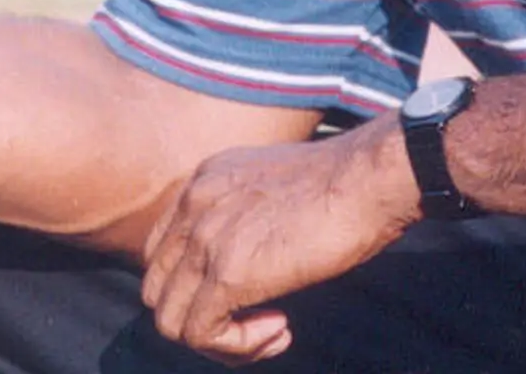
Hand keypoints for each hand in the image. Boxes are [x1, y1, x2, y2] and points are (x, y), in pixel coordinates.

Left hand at [139, 121, 417, 364]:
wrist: (367, 178)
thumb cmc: (343, 184)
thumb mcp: (273, 189)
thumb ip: (246, 217)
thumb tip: (251, 262)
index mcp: (202, 184)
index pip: (162, 253)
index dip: (195, 287)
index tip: (247, 293)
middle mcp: (192, 207)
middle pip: (158, 289)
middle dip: (200, 319)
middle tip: (256, 322)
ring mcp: (204, 240)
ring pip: (169, 320)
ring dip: (220, 340)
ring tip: (272, 330)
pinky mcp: (227, 274)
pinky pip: (200, 334)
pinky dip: (237, 346)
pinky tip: (280, 328)